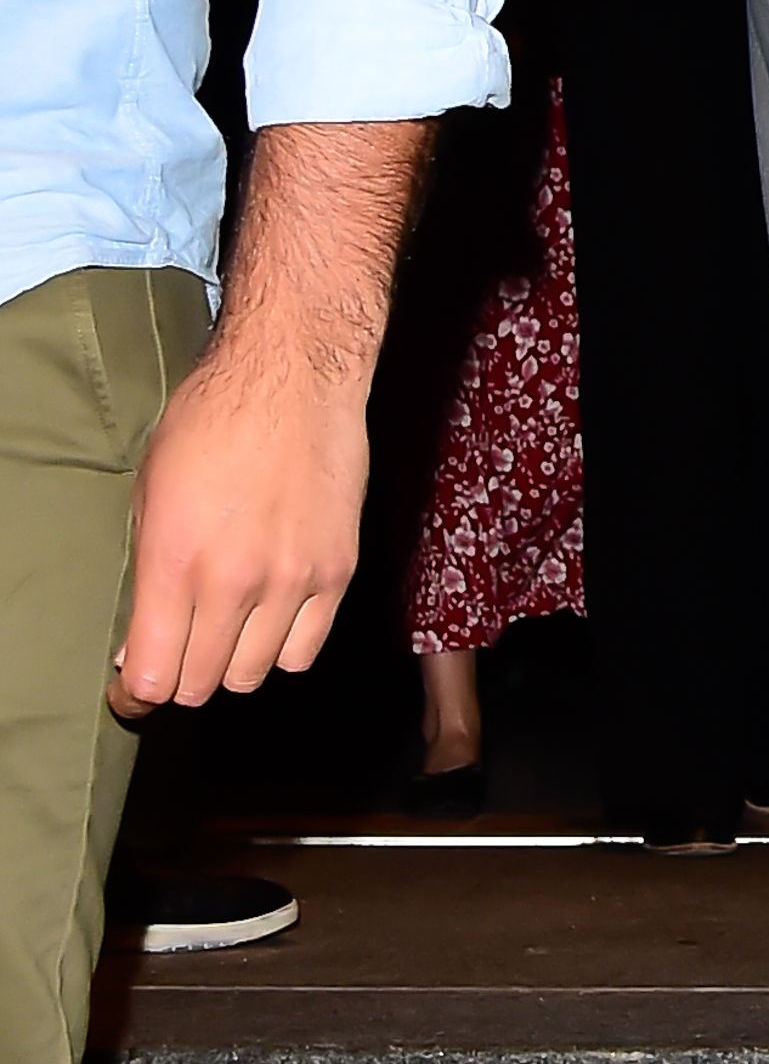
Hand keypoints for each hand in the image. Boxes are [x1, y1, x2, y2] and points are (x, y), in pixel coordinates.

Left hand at [109, 339, 369, 716]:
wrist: (295, 373)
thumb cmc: (215, 417)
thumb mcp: (151, 492)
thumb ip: (145, 576)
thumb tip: (139, 648)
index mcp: (174, 560)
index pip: (153, 676)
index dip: (138, 690)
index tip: (136, 682)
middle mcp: (233, 580)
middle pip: (200, 685)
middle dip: (181, 674)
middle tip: (181, 646)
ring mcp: (291, 579)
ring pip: (251, 675)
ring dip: (232, 661)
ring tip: (229, 624)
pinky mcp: (337, 571)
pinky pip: (304, 651)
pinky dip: (282, 645)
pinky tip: (273, 612)